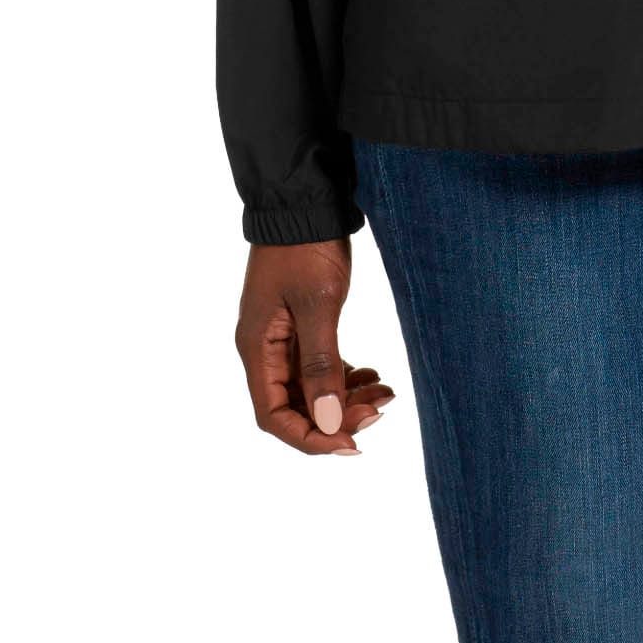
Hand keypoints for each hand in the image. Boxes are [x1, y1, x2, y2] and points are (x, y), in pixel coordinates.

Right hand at [235, 238, 395, 453]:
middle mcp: (264, 348)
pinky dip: (345, 375)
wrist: (306, 198)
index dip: (311, 438)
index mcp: (256, 348)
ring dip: (346, 397)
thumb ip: (321, 364)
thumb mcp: (318, 305)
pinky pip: (320, 364)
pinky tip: (372, 376)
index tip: (352, 444)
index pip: (275, 416)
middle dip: (337, 416)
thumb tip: (328, 422)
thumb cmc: (306, 246)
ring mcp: (282, 335)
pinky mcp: (301, 322)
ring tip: (386, 393)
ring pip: (312, 386)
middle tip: (380, 409)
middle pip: (296, 405)